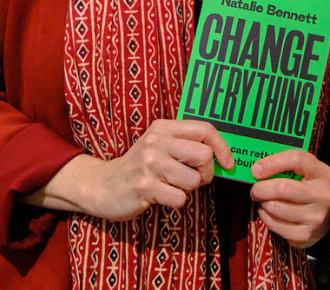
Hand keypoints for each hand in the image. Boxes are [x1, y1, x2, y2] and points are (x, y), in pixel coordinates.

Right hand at [87, 119, 233, 221]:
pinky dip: (175, 202)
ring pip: (194, 180)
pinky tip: (160, 197)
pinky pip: (180, 198)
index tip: (228, 164)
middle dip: (205, 174)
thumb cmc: (139, 168)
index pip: (205, 129)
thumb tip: (224, 156)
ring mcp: (149, 163)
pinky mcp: (144, 186)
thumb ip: (186, 144)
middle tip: (193, 179)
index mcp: (163, 127)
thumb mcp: (159, 146)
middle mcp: (156, 141)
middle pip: (204, 156)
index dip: (222, 147)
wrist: (101, 185)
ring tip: (170, 186)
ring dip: (187, 189)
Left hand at [249, 150, 329, 247]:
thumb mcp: (306, 172)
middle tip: (255, 189)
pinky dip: (266, 218)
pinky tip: (269, 213)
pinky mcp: (306, 234)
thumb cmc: (309, 189)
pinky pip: (275, 225)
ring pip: (275, 208)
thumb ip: (286, 166)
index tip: (256, 169)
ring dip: (263, 203)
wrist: (328, 218)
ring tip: (265, 201)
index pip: (297, 159)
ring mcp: (315, 217)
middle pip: (283, 188)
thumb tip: (257, 169)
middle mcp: (322, 195)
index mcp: (322, 173)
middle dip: (261, 188)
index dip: (273, 162)